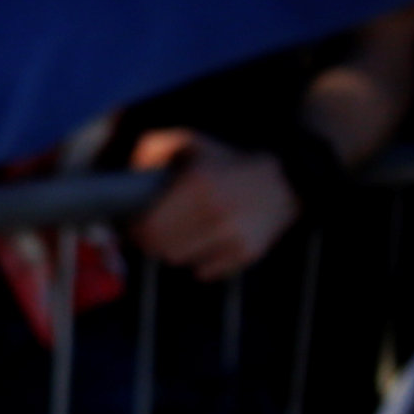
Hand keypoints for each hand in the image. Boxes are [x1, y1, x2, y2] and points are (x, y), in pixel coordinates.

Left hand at [129, 128, 300, 277]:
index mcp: (196, 184)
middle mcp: (215, 212)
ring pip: (179, 260)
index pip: (149, 226)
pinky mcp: (246, 253)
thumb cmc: (226, 162)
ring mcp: (233, 236)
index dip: (134, 230)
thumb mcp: (189, 142)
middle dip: (149, 242)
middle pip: (161, 247)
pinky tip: (201, 243)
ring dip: (172, 250)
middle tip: (148, 233)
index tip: (131, 225)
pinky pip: (204, 271)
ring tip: (176, 235)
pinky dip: (197, 262)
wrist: (284, 181)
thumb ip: (151, 149)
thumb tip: (129, 172)